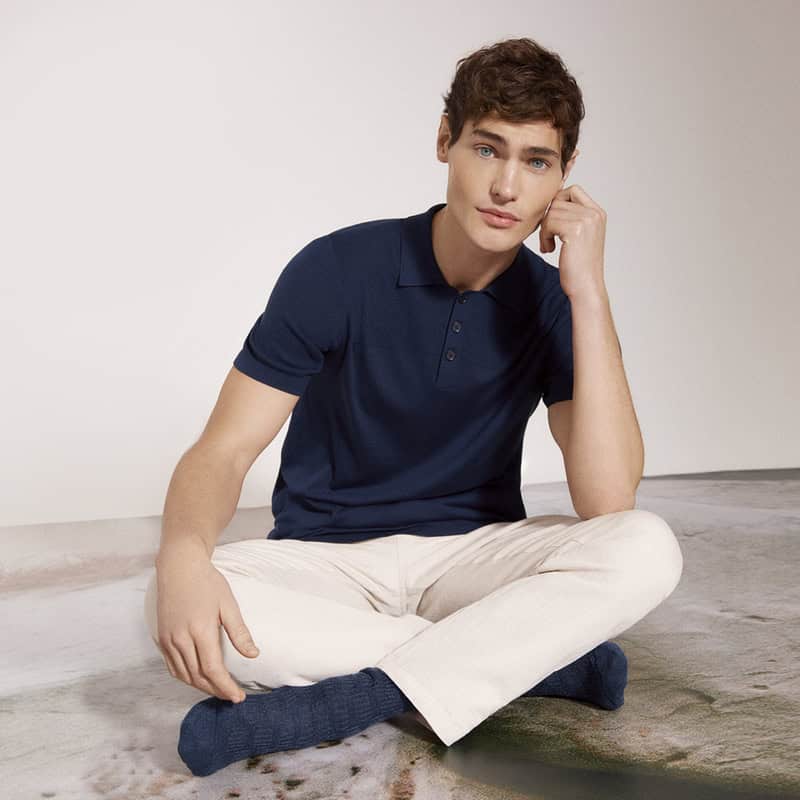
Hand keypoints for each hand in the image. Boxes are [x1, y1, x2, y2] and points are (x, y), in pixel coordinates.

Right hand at [154, 556, 259, 702]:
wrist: (179, 567)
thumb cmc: (207, 582)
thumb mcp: (228, 604)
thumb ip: (239, 632)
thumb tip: (253, 655)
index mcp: (200, 631)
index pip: (213, 670)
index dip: (226, 687)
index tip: (238, 697)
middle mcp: (181, 639)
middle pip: (198, 677)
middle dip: (216, 691)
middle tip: (232, 697)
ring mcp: (168, 640)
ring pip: (184, 675)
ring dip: (201, 687)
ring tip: (218, 690)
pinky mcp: (162, 639)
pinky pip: (172, 667)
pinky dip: (186, 678)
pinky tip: (198, 678)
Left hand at [539, 184, 607, 301]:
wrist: (586, 286)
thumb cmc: (579, 266)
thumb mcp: (579, 236)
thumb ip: (571, 217)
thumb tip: (551, 201)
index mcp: (598, 213)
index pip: (573, 190)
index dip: (557, 203)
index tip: (553, 224)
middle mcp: (594, 213)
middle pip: (558, 200)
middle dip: (548, 219)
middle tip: (549, 238)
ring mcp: (586, 220)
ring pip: (551, 211)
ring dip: (544, 229)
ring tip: (549, 245)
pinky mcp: (575, 230)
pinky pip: (549, 222)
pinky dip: (544, 236)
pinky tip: (549, 249)